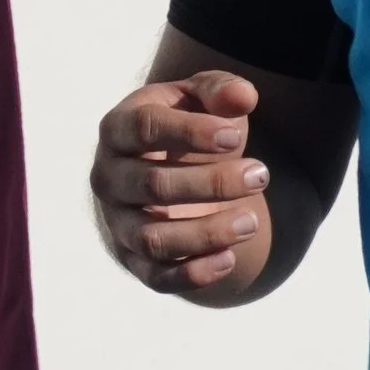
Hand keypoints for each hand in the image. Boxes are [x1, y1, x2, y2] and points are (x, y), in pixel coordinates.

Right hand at [89, 69, 271, 295]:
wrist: (169, 169)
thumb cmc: (185, 126)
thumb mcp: (200, 98)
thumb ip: (221, 91)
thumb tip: (244, 96)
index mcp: (118, 129)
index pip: (145, 128)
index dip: (191, 133)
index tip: (235, 136)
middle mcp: (109, 178)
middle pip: (153, 185)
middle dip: (212, 183)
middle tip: (261, 175)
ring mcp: (118, 222)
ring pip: (154, 239)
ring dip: (207, 233)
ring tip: (253, 221)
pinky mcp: (134, 260)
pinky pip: (157, 277)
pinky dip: (193, 274)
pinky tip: (230, 259)